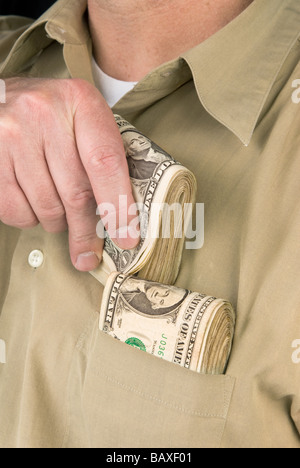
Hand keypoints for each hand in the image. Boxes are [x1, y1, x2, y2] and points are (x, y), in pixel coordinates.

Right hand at [0, 77, 139, 270]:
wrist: (1, 99)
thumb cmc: (52, 117)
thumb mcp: (83, 122)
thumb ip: (103, 159)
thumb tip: (120, 221)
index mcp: (80, 102)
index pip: (106, 163)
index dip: (119, 207)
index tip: (126, 239)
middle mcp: (44, 114)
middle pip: (76, 194)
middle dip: (86, 232)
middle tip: (89, 255)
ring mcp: (13, 135)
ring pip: (46, 208)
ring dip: (57, 223)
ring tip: (57, 212)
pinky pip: (16, 211)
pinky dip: (29, 219)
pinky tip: (33, 204)